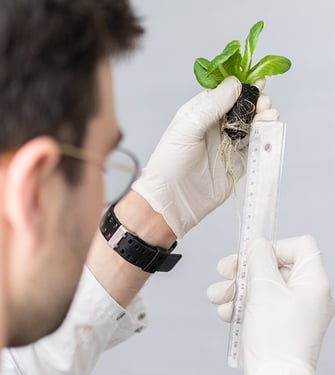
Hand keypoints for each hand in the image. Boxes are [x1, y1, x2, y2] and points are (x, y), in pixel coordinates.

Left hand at [132, 77, 277, 238]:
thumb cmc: (170, 162)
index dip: (240, 86)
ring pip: (251, 125)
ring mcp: (227, 145)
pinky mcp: (238, 162)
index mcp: (200, 114)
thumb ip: (212, 106)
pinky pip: (255, 146)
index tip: (257, 80)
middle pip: (241, 107)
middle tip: (264, 102)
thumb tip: (235, 84)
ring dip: (263, 117)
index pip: (224, 93)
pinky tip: (269, 130)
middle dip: (256, 101)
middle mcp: (215, 127)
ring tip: (269, 114)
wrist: (172, 200)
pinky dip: (265, 137)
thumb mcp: (187, 128)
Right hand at [207, 236, 334, 374]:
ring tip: (218, 296)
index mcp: (312, 281)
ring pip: (261, 284)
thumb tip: (257, 244)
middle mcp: (305, 293)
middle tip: (225, 269)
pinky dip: (240, 304)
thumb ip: (259, 259)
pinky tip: (227, 312)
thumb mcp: (264, 288)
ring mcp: (291, 308)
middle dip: (244, 268)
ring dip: (235, 288)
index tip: (254, 254)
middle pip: (273, 265)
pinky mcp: (278, 321)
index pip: (300, 246)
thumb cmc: (276, 338)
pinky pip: (258, 302)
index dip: (275, 246)